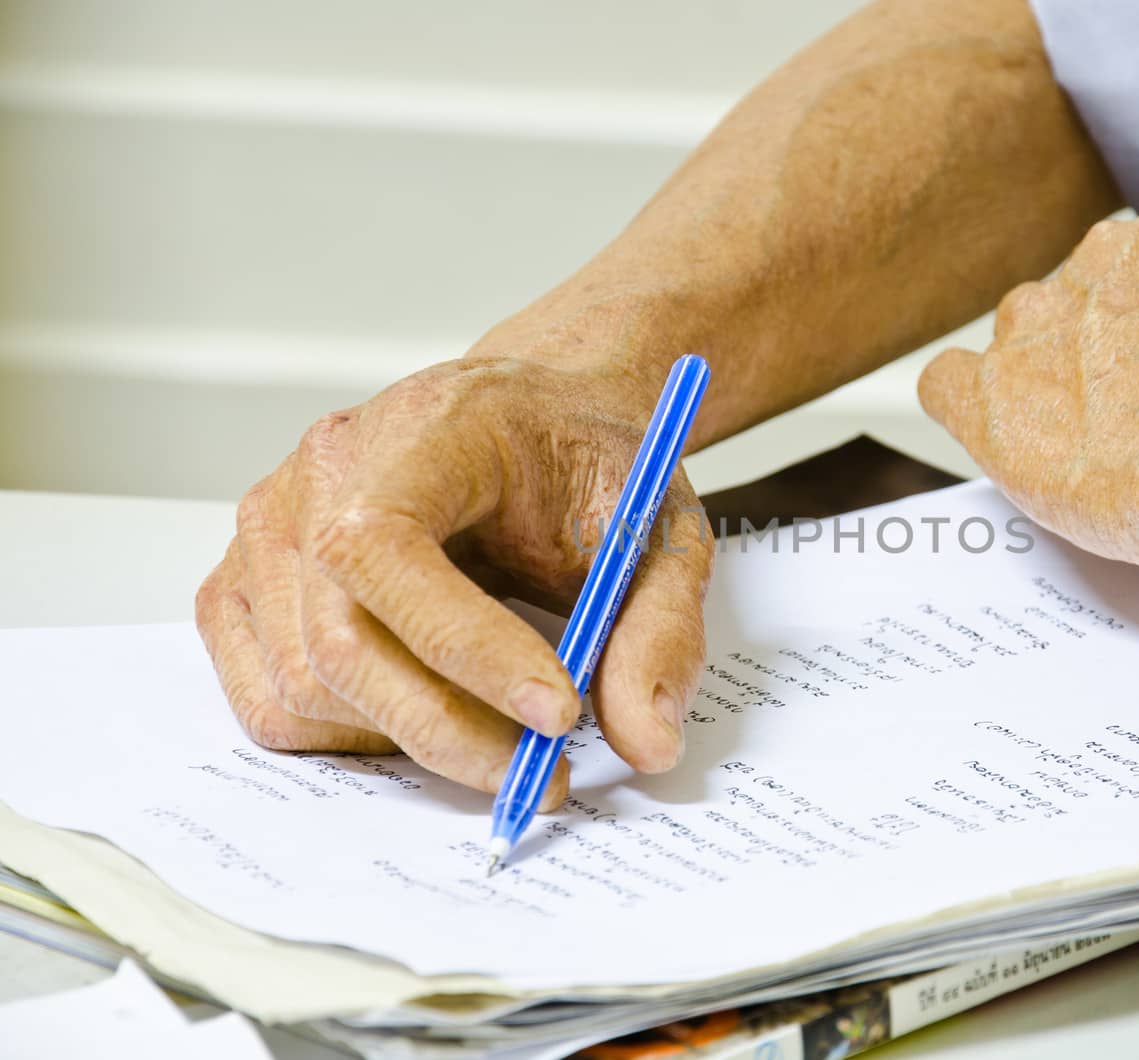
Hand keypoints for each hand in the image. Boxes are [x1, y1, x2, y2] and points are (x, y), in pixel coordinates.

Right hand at [195, 356, 711, 800]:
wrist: (538, 425)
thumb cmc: (582, 465)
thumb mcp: (658, 531)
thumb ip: (660, 630)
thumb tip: (648, 743)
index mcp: (420, 429)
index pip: (385, 546)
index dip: (464, 645)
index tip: (558, 713)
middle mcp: (320, 472)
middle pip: (338, 640)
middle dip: (449, 729)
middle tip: (544, 769)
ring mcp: (269, 530)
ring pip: (303, 687)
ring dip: (408, 741)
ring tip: (501, 733)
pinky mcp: (248, 584)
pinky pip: (270, 700)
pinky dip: (354, 737)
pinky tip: (432, 713)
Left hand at [918, 178, 1138, 582]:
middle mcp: (1106, 255)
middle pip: (1094, 294)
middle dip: (1118, 351)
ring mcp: (1038, 324)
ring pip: (1025, 337)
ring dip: (1049, 381)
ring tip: (1097, 444)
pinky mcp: (993, 398)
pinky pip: (950, 384)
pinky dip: (972, 410)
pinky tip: (1011, 443)